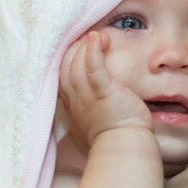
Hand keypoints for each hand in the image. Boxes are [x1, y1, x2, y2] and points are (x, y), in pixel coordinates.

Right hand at [59, 31, 151, 147]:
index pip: (63, 76)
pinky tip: (97, 38)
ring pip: (75, 62)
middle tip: (87, 38)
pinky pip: (92, 67)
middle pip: (64, 65)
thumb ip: (86, 116)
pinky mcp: (103, 91)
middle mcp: (75, 99)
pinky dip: (93, 50)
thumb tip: (88, 114)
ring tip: (97, 36)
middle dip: (74, 48)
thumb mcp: (89, 130)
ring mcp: (86, 95)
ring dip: (84, 45)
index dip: (68, 60)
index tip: (77, 51)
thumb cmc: (112, 142)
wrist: (124, 151)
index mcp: (72, 106)